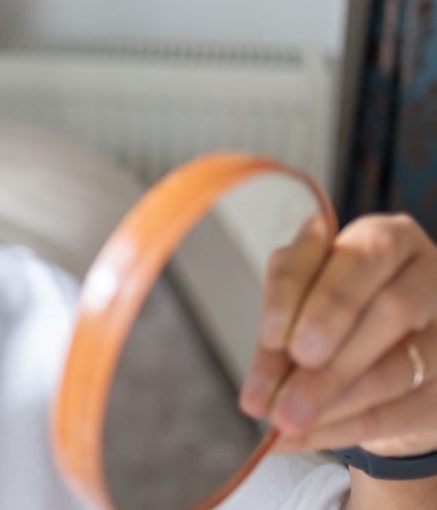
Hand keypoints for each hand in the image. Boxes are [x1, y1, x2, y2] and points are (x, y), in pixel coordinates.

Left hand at [239, 213, 436, 456]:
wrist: (395, 362)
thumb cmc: (338, 323)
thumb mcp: (300, 315)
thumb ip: (279, 345)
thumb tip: (257, 396)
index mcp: (382, 239)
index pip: (342, 257)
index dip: (300, 298)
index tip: (271, 340)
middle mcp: (426, 271)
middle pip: (388, 308)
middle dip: (331, 358)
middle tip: (284, 392)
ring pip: (401, 367)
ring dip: (337, 400)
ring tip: (287, 422)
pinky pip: (408, 409)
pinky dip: (351, 427)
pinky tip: (306, 438)